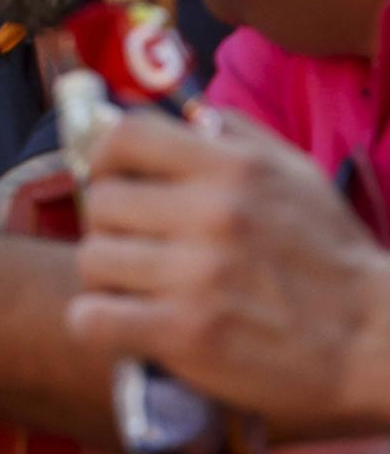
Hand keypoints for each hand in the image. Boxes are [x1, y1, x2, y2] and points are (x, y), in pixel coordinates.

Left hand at [69, 111, 389, 433]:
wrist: (376, 342)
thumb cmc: (329, 256)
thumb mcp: (296, 175)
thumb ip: (235, 136)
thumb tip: (177, 111)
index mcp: (234, 169)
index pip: (127, 136)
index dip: (104, 158)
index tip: (112, 181)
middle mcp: (213, 214)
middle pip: (103, 203)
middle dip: (112, 227)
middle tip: (137, 248)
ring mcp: (196, 275)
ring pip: (93, 260)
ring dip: (107, 278)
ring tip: (140, 289)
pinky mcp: (185, 333)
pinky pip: (92, 318)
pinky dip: (98, 323)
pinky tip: (126, 325)